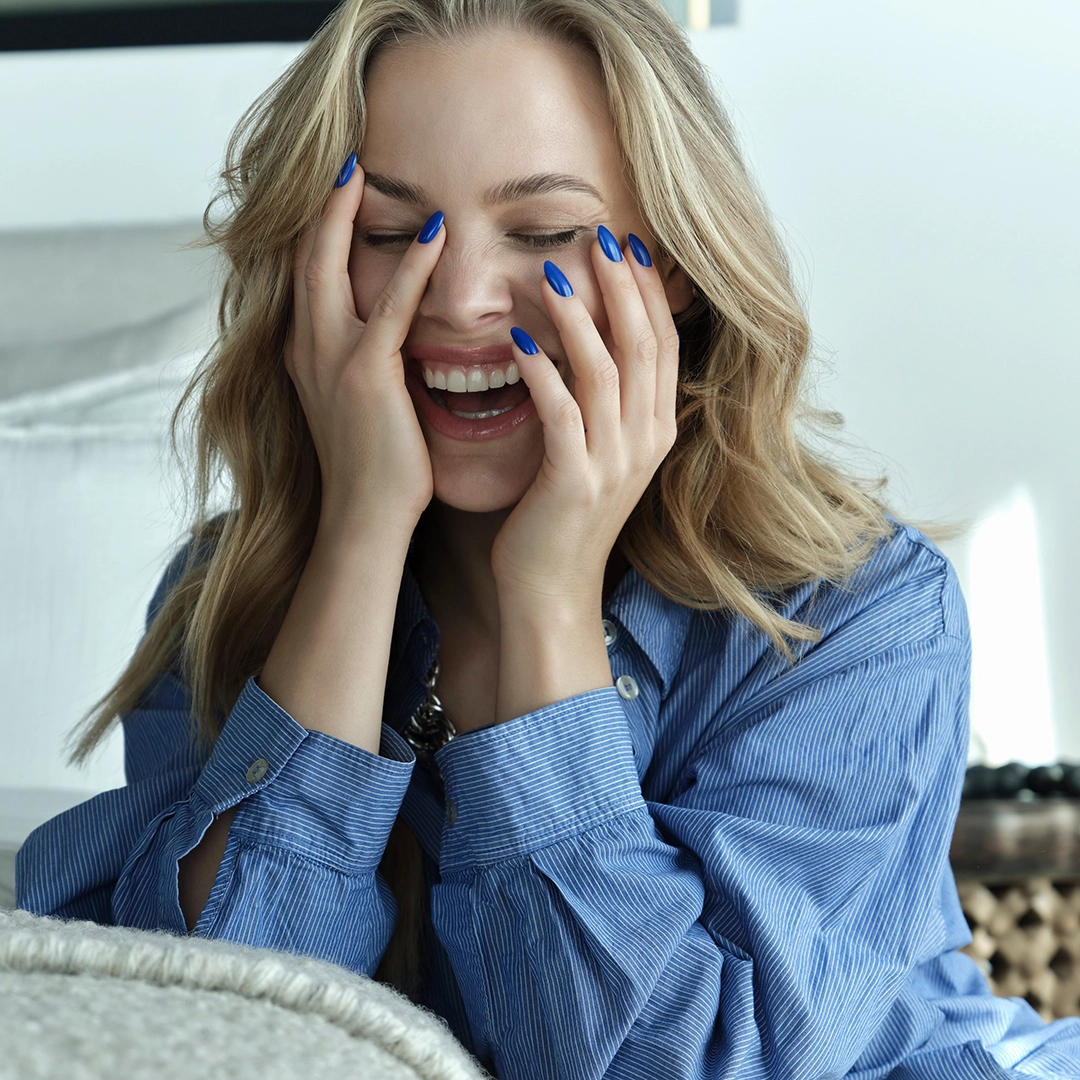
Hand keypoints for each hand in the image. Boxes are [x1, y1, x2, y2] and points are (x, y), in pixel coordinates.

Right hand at [284, 154, 446, 538]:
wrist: (365, 519)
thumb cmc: (376, 471)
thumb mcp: (361, 409)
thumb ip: (368, 366)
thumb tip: (398, 341)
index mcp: (306, 357)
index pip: (305, 279)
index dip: (316, 233)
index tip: (338, 195)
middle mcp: (307, 350)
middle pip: (302, 259)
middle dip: (319, 209)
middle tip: (343, 163)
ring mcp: (330, 360)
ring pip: (328, 267)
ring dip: (346, 216)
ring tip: (365, 172)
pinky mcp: (365, 375)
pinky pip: (390, 307)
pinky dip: (413, 265)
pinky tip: (437, 231)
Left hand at [490, 228, 678, 607]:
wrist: (551, 590)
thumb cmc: (563, 519)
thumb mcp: (597, 455)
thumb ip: (601, 403)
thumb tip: (585, 344)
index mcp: (655, 431)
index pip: (664, 345)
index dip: (649, 292)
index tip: (628, 245)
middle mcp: (645, 442)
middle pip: (644, 347)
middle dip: (623, 287)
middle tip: (599, 236)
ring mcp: (615, 463)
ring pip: (607, 372)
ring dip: (581, 319)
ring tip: (553, 273)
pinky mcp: (575, 482)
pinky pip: (562, 413)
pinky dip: (542, 371)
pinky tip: (517, 340)